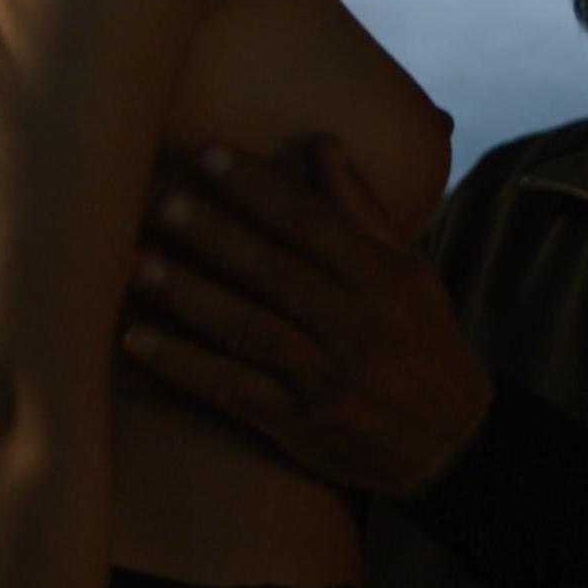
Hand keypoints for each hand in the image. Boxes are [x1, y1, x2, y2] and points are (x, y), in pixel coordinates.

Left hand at [121, 137, 492, 495]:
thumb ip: (362, 211)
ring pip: (248, 329)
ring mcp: (326, 380)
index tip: (208, 154)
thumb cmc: (423, 342)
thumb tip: (323, 142)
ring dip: (187, 296)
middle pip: (273, 273)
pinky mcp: (301, 426)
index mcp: (383, 281)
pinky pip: (233, 390)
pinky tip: (137, 341)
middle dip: (213, 235)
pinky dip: (183, 365)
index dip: (258, 187)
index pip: (313, 223)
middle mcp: (356, 327)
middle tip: (159, 200)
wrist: (450, 444)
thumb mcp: (411, 273)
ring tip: (136, 265)